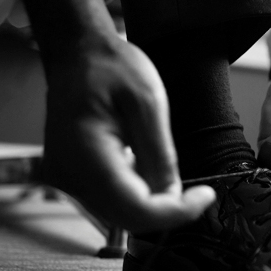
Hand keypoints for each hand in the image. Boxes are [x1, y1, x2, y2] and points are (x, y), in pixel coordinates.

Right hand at [23, 0, 214, 232]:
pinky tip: (143, 164)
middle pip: (125, 218)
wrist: (77, 51)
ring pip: (117, 213)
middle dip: (166, 210)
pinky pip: (107, 199)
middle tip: (197, 192)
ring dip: (150, 203)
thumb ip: (160, 156)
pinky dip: (134, 193)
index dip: (175, 213)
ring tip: (165, 167)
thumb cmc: (112, 68)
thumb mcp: (149, 103)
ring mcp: (64, 178)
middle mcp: (68, 175)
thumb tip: (172, 196)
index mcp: (87, 155)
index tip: (205, 197)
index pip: (135, 209)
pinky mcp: (69, 176)